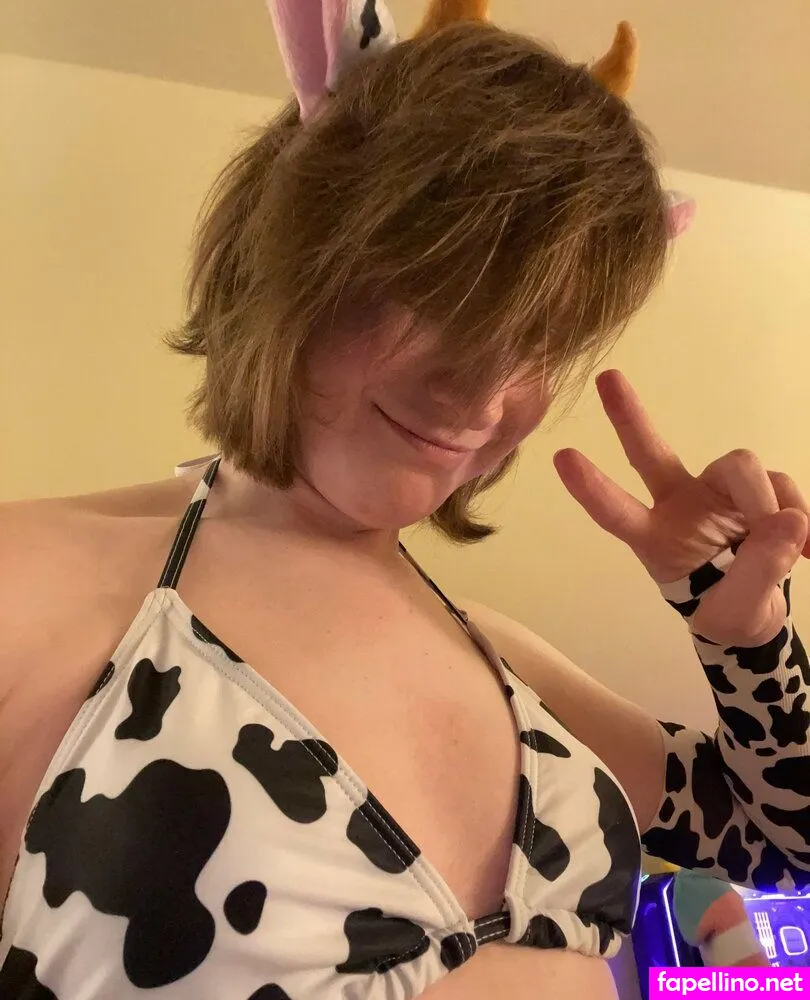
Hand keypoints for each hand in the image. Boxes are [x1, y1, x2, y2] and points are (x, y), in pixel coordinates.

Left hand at [554, 370, 809, 645]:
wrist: (757, 616)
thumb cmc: (726, 612)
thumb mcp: (736, 611)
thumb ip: (759, 570)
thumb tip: (789, 520)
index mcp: (654, 538)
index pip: (617, 512)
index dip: (592, 488)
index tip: (563, 458)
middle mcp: (678, 504)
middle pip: (650, 453)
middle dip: (629, 417)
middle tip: (606, 378)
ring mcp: (715, 493)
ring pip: (739, 465)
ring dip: (766, 500)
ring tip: (792, 543)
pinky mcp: (753, 490)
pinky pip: (780, 485)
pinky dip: (797, 509)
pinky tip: (807, 543)